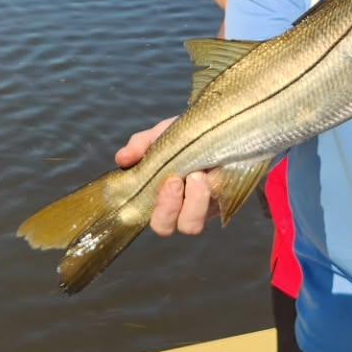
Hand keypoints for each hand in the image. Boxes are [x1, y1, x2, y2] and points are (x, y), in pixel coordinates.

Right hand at [114, 119, 218, 235]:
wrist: (221, 124)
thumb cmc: (187, 135)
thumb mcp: (162, 135)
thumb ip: (141, 145)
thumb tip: (122, 159)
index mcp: (166, 197)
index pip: (160, 222)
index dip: (161, 211)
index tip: (167, 182)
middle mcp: (187, 207)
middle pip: (174, 227)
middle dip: (170, 207)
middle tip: (176, 180)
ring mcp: (209, 204)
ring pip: (194, 224)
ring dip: (195, 200)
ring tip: (198, 173)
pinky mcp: (229, 197)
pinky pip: (221, 203)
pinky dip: (215, 187)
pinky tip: (215, 168)